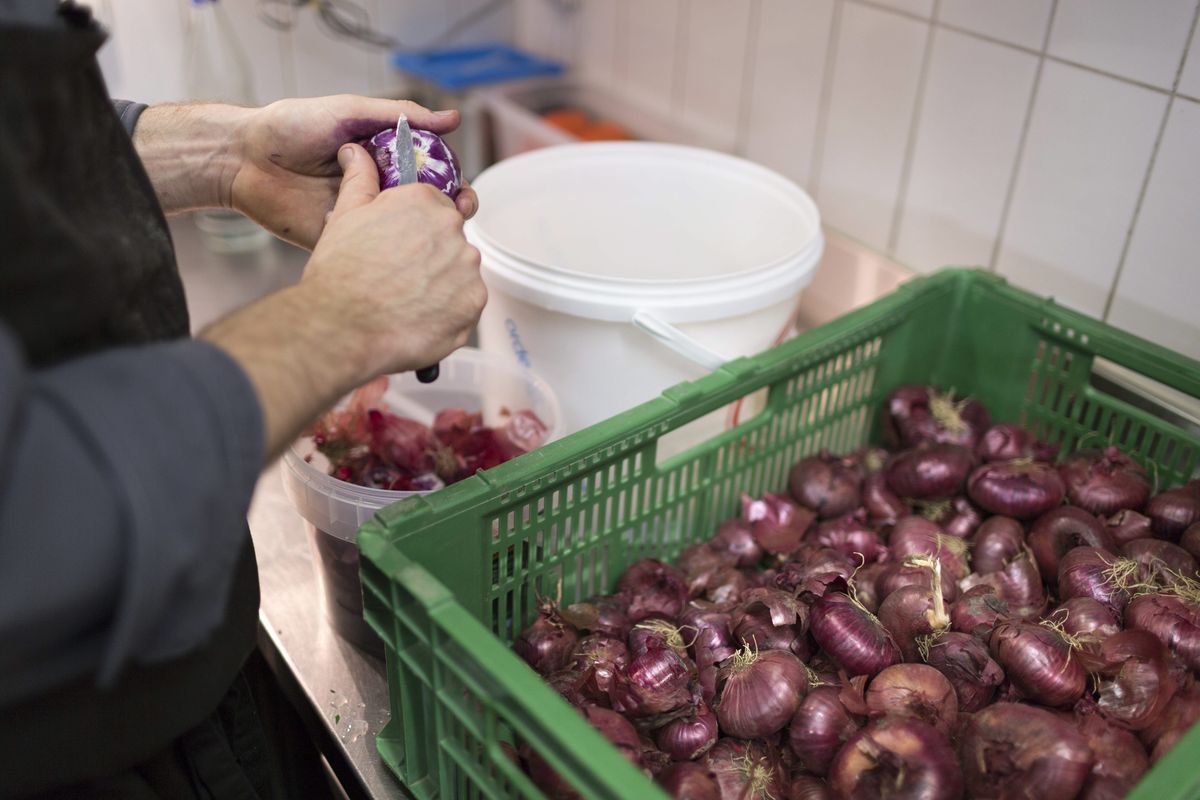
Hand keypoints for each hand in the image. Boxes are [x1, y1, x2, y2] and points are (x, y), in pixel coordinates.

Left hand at [230, 95, 479, 248]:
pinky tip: (400, 258)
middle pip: (425, 211)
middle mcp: (378, 192)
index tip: (463, 195)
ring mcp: (361, 220)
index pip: (432, 178)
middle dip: (447, 219)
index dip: (454, 188)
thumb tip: (452, 118)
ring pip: (403, 238)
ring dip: (423, 243)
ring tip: (433, 241)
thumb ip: (400, 115)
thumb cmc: (291, 127)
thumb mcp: (349, 112)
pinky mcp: (340, 243)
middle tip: (456, 221)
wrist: (242, 159)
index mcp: (385, 161)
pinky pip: (370, 255)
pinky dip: (388, 260)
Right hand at [303, 143, 486, 375]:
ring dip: (441, 283)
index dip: (416, 228)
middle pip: (449, 238)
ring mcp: (467, 266)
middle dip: (430, 255)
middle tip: (399, 276)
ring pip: (459, 271)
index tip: (401, 245)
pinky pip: (466, 302)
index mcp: (423, 200)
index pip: (434, 205)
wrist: (342, 328)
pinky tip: (419, 317)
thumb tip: (356, 151)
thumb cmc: (339, 273)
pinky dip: (449, 310)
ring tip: (406, 300)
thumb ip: (359, 179)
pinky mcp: (474, 301)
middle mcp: (452, 227)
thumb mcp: (344, 216)